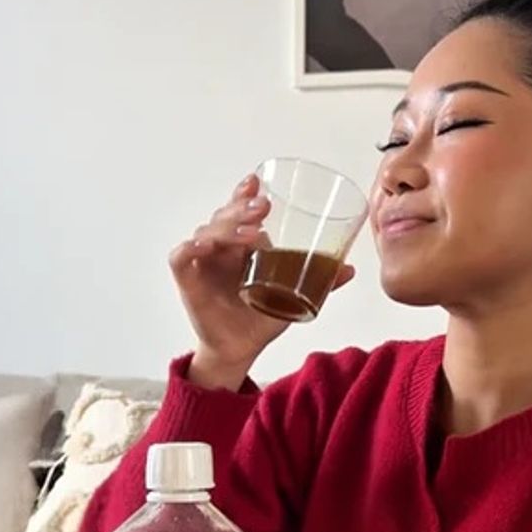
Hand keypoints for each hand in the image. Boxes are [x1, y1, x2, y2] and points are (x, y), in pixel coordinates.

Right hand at [169, 175, 353, 389]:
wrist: (241, 348)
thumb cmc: (262, 317)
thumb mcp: (294, 297)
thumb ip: (321, 282)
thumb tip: (350, 269)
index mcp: (242, 244)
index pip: (238, 210)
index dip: (244, 193)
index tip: (257, 183)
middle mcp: (221, 247)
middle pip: (224, 216)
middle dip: (242, 207)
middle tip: (264, 208)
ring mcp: (203, 261)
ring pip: (207, 232)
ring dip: (226, 228)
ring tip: (250, 233)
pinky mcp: (188, 280)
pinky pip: (181, 257)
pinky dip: (190, 248)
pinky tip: (204, 246)